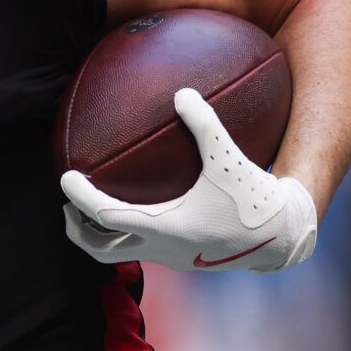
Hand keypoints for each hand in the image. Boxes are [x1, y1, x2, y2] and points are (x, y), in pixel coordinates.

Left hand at [60, 88, 316, 272]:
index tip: (65, 177)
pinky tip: (140, 209)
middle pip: (101, 250)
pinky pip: (146, 248)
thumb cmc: (256, 197)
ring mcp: (172, 258)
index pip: (106, 215)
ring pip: (122, 254)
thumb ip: (205, 123)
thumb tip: (182, 91)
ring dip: (102, 237)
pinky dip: (130, 234)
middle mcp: (162, 249)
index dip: (81, 197)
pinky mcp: (185, 258)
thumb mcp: (229, 157)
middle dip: (78, 230)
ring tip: (91, 213)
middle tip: (66, 207)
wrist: (285, 236)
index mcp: (164, 227)